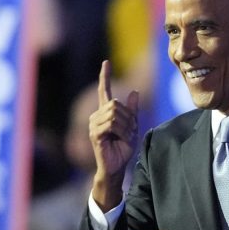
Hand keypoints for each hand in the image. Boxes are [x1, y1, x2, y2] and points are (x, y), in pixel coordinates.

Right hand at [90, 60, 137, 208]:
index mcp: (105, 113)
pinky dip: (122, 131)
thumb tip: (134, 92)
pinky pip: (111, 124)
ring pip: (115, 113)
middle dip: (129, 117)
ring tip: (125, 137)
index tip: (106, 63)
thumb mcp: (132, 127)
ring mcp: (94, 124)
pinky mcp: (95, 134)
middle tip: (130, 132)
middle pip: (116, 103)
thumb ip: (132, 110)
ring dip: (126, 126)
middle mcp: (96, 116)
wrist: (116, 166)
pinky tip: (121, 139)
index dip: (105, 77)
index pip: (104, 91)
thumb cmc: (122, 148)